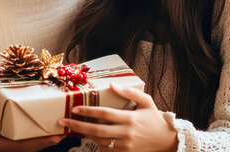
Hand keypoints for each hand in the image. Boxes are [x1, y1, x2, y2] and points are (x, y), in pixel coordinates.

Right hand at [0, 88, 63, 151]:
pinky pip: (25, 142)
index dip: (40, 142)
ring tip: (59, 129)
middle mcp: (7, 148)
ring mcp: (8, 147)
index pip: (24, 145)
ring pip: (30, 146)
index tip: (55, 137)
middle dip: (48, 140)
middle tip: (65, 130)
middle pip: (32, 147)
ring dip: (44, 139)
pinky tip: (43, 129)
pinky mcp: (8, 144)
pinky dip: (35, 138)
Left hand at [58, 83, 177, 151]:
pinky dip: (96, 143)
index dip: (88, 111)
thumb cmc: (155, 118)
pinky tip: (89, 136)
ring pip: (99, 141)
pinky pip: (106, 150)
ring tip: (72, 127)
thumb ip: (129, 92)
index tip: (74, 108)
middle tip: (63, 121)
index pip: (105, 114)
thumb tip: (112, 84)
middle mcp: (126, 133)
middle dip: (78, 125)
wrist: (167, 141)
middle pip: (97, 130)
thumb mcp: (146, 101)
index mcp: (130, 119)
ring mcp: (125, 146)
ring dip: (84, 134)